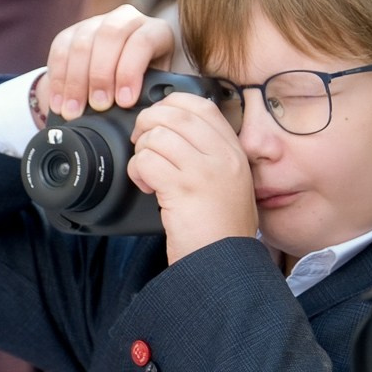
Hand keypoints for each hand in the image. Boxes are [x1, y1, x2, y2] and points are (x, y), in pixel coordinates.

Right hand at [41, 4, 177, 120]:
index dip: (131, 71)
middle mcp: (126, 19)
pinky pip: (60, 51)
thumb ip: (149, 94)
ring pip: (82, 44)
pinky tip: (58, 103)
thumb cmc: (144, 87)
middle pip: (109, 37)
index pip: (142, 42)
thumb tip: (137, 111)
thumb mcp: (154, 89)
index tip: (124, 102)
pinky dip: (58, 80)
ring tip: (74, 111)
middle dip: (101, 75)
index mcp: (154, 31)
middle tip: (98, 106)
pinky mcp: (71, 33)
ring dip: (76, 82)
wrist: (119, 81)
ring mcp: (96, 23)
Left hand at [127, 94, 258, 262]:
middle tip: (142, 143)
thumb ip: (209, 155)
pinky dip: (138, 172)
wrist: (225, 265)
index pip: (200, 106)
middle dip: (148, 123)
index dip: (171, 105)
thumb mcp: (229, 184)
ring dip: (142, 151)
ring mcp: (204, 171)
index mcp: (234, 152)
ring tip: (148, 174)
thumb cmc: (221, 231)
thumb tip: (173, 132)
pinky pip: (147, 160)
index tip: (158, 121)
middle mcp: (222, 156)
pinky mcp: (183, 188)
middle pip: (175, 114)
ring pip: (158, 135)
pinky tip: (147, 188)